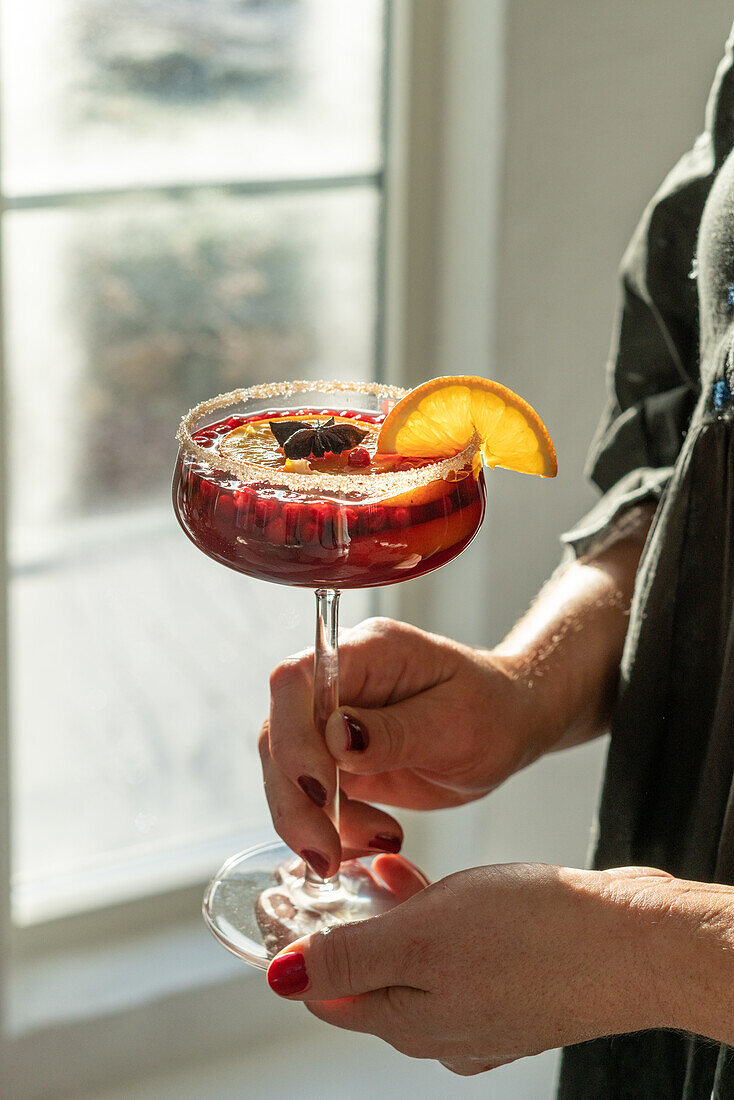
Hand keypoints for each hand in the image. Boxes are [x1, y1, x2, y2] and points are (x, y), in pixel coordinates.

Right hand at [260, 617, 535, 876]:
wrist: (507, 725)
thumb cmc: (492, 712)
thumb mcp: (457, 724)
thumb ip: (395, 732)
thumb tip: (334, 738)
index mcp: (368, 652)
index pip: (296, 681)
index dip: (294, 736)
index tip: (321, 789)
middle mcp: (338, 681)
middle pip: (280, 735)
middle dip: (296, 801)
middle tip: (328, 854)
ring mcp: (331, 720)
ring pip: (286, 774)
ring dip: (313, 824)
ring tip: (378, 841)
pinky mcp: (334, 758)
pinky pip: (311, 799)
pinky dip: (332, 830)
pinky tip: (376, 840)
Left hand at [266, 863, 671, 1075]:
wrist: (635, 943)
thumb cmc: (533, 937)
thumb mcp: (422, 939)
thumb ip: (351, 958)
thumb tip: (281, 979)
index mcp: (410, 1024)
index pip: (328, 995)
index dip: (299, 949)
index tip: (285, 902)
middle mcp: (442, 1027)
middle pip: (369, 978)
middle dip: (346, 924)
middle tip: (335, 872)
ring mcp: (482, 1009)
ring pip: (412, 960)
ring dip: (389, 913)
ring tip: (382, 865)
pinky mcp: (514, 985)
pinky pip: (454, 953)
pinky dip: (434, 916)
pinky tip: (435, 879)